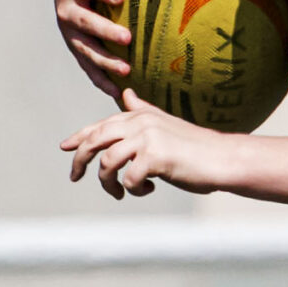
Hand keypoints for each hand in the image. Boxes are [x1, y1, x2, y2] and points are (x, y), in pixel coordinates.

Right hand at [53, 0, 132, 97]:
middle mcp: (67, 13)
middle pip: (86, 24)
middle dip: (106, 32)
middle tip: (128, 37)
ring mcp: (70, 36)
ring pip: (86, 51)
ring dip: (105, 62)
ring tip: (127, 70)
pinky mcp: (76, 52)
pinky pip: (88, 69)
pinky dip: (101, 81)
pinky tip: (117, 92)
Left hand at [60, 89, 230, 198]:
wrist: (223, 159)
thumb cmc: (196, 147)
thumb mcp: (164, 125)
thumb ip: (143, 111)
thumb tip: (126, 94)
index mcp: (140, 116)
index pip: (100, 125)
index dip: (79, 137)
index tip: (64, 147)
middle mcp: (140, 123)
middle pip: (95, 140)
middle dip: (80, 160)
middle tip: (75, 177)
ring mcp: (147, 139)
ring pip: (107, 162)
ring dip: (109, 183)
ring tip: (121, 193)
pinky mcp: (155, 157)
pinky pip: (128, 179)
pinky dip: (134, 190)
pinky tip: (148, 189)